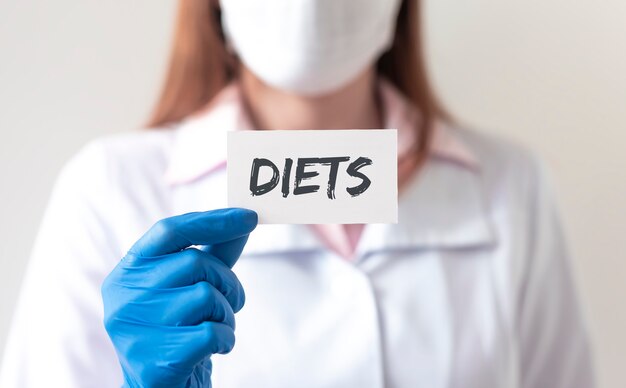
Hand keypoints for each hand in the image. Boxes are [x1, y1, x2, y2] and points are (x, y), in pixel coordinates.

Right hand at [101, 208, 257, 387]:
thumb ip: (213, 252)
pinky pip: (210, 333)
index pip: (169, 230)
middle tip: (231, 300)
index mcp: (127, 271)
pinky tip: (215, 348)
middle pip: (194, 262)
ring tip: (216, 326)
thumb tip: (244, 218)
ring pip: (204, 296)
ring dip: (227, 312)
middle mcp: (122, 296)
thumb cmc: (178, 331)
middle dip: (227, 281)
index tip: (249, 217)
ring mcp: (134, 330)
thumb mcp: (191, 286)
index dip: (212, 220)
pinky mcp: (153, 361)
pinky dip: (225, 339)